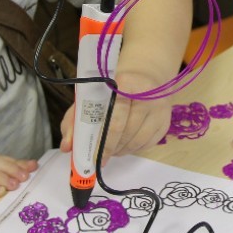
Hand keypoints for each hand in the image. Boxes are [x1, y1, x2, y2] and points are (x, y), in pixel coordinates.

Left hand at [58, 69, 172, 160]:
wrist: (145, 75)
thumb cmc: (112, 87)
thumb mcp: (90, 96)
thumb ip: (74, 121)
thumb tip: (67, 147)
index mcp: (125, 84)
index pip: (115, 120)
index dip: (103, 141)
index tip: (94, 155)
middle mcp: (147, 96)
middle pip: (126, 133)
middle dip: (110, 149)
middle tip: (100, 158)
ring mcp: (159, 110)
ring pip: (137, 142)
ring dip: (121, 151)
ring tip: (111, 150)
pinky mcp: (165, 122)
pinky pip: (147, 144)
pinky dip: (133, 149)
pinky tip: (124, 145)